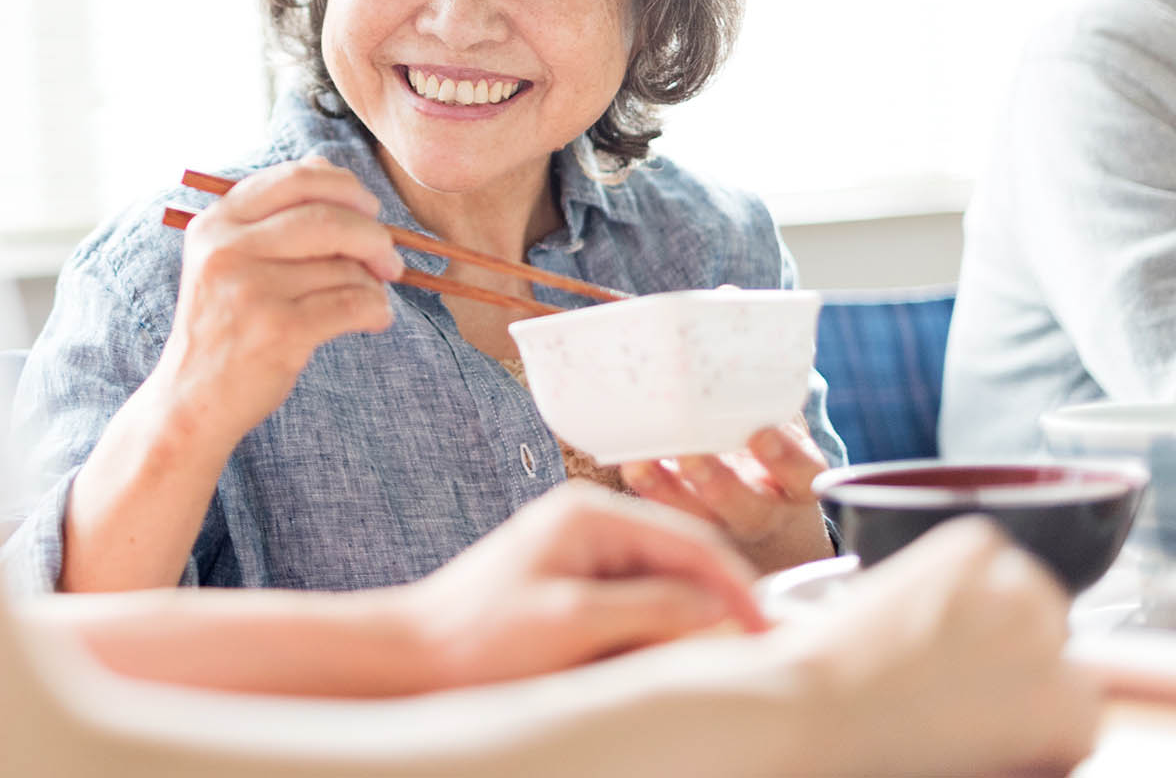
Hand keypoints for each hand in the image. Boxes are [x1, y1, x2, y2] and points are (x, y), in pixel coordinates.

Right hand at [152, 155, 401, 445]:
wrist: (193, 400)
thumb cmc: (224, 325)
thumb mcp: (227, 258)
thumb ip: (270, 211)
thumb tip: (323, 163)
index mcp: (216, 223)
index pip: (296, 179)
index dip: (346, 188)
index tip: (369, 210)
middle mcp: (227, 249)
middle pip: (330, 217)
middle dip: (374, 237)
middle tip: (389, 262)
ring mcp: (250, 290)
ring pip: (345, 266)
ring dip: (373, 284)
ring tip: (369, 300)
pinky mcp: (278, 330)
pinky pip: (353, 304)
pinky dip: (376, 311)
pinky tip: (373, 321)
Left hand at [395, 482, 766, 689]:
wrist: (413, 658)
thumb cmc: (479, 638)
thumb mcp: (573, 624)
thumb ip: (652, 609)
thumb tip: (721, 609)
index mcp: (591, 515)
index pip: (692, 542)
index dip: (739, 589)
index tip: (771, 634)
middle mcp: (590, 524)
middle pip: (682, 564)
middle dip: (717, 609)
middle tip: (750, 659)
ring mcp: (580, 555)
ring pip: (662, 589)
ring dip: (685, 627)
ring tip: (708, 669)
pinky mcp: (572, 588)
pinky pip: (634, 608)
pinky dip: (655, 635)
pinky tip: (661, 666)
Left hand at [621, 424, 833, 572]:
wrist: (770, 522)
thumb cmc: (773, 458)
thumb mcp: (787, 435)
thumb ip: (772, 403)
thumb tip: (751, 344)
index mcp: (798, 486)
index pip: (804, 476)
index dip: (786, 459)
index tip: (761, 434)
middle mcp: (766, 513)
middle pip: (749, 510)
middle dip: (719, 484)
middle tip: (691, 456)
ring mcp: (727, 527)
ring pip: (700, 520)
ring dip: (667, 491)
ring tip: (640, 461)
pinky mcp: (692, 527)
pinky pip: (668, 516)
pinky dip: (648, 490)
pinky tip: (627, 463)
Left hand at [775, 517, 1098, 776]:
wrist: (818, 707)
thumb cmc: (886, 743)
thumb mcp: (987, 751)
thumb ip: (1029, 724)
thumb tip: (1031, 698)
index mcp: (1072, 715)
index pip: (1079, 695)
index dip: (1030, 696)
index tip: (993, 701)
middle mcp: (1058, 648)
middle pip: (1053, 631)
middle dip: (1011, 642)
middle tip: (950, 664)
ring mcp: (1020, 587)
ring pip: (1023, 584)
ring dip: (988, 599)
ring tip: (926, 631)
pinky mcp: (975, 543)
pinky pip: (983, 546)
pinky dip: (953, 562)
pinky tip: (915, 596)